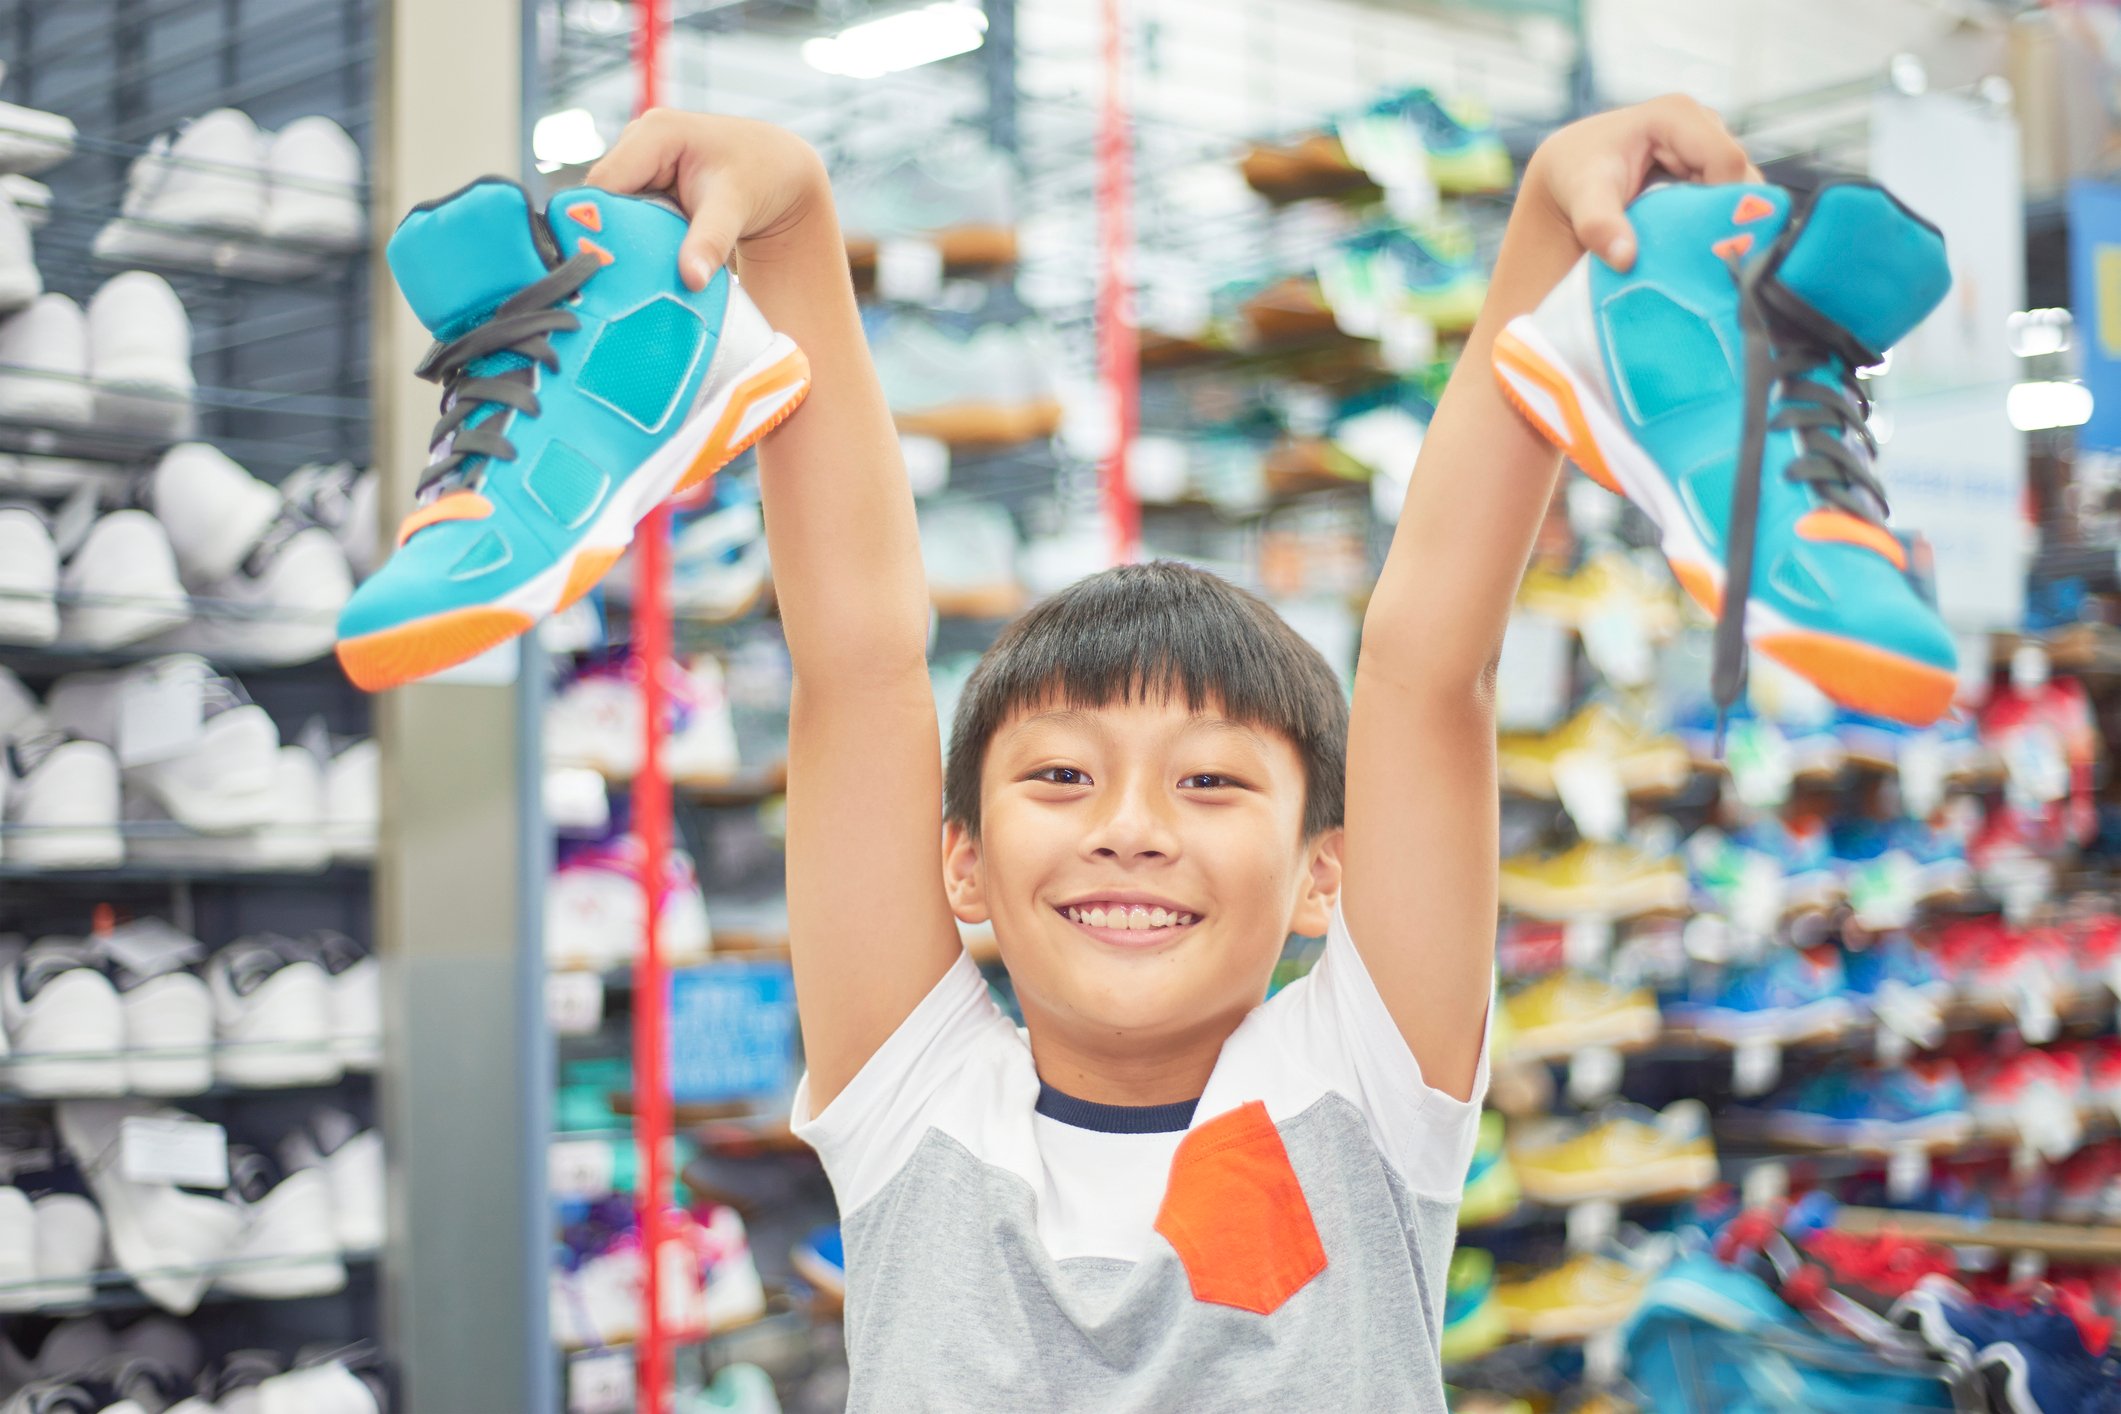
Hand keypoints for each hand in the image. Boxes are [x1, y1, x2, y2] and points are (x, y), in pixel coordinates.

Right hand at [586, 109, 830, 288]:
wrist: (779, 171)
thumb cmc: (760, 176)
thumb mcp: (735, 207)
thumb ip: (710, 241)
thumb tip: (691, 279)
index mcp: (654, 134)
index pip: (603, 185)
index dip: (592, 224)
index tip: (594, 268)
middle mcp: (638, 144)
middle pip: (602, 199)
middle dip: (606, 237)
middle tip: (607, 284)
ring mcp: (640, 164)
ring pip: (612, 211)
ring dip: (619, 242)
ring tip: (625, 280)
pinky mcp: (646, 184)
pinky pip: (627, 217)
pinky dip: (634, 240)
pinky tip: (642, 266)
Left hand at [1527, 95, 1760, 271]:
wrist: (1566, 175)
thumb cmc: (1575, 176)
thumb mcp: (1583, 198)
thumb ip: (1600, 225)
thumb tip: (1625, 259)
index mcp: (1677, 115)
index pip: (1727, 161)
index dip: (1721, 203)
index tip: (1699, 244)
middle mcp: (1702, 123)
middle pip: (1741, 176)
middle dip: (1725, 216)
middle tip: (1700, 255)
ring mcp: (1709, 145)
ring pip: (1741, 190)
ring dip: (1721, 222)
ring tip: (1693, 251)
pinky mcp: (1708, 168)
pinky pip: (1729, 199)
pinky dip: (1715, 222)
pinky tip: (1694, 245)